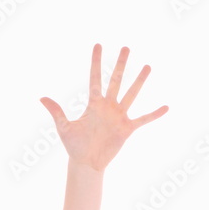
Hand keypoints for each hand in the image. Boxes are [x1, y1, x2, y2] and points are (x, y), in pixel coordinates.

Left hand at [40, 44, 168, 170]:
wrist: (86, 164)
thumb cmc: (74, 146)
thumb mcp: (64, 128)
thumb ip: (56, 112)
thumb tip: (42, 98)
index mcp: (93, 104)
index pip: (95, 78)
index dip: (96, 63)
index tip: (98, 46)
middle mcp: (108, 107)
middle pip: (116, 81)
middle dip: (121, 65)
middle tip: (126, 47)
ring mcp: (119, 117)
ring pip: (131, 94)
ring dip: (140, 81)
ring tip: (148, 66)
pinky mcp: (127, 129)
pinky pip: (143, 120)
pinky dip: (154, 114)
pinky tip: (166, 107)